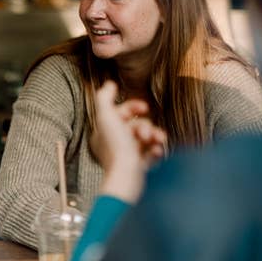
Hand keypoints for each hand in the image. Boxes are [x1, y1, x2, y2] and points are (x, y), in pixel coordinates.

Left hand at [90, 81, 166, 202]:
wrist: (126, 177)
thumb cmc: (116, 147)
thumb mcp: (106, 117)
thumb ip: (104, 98)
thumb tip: (110, 84)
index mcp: (105, 131)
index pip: (121, 113)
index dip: (133, 107)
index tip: (144, 107)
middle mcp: (114, 143)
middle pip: (136, 125)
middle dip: (145, 125)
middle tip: (145, 134)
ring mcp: (127, 155)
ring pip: (146, 138)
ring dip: (154, 135)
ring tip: (156, 141)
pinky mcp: (139, 166)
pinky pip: (152, 153)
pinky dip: (156, 149)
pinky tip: (156, 151)